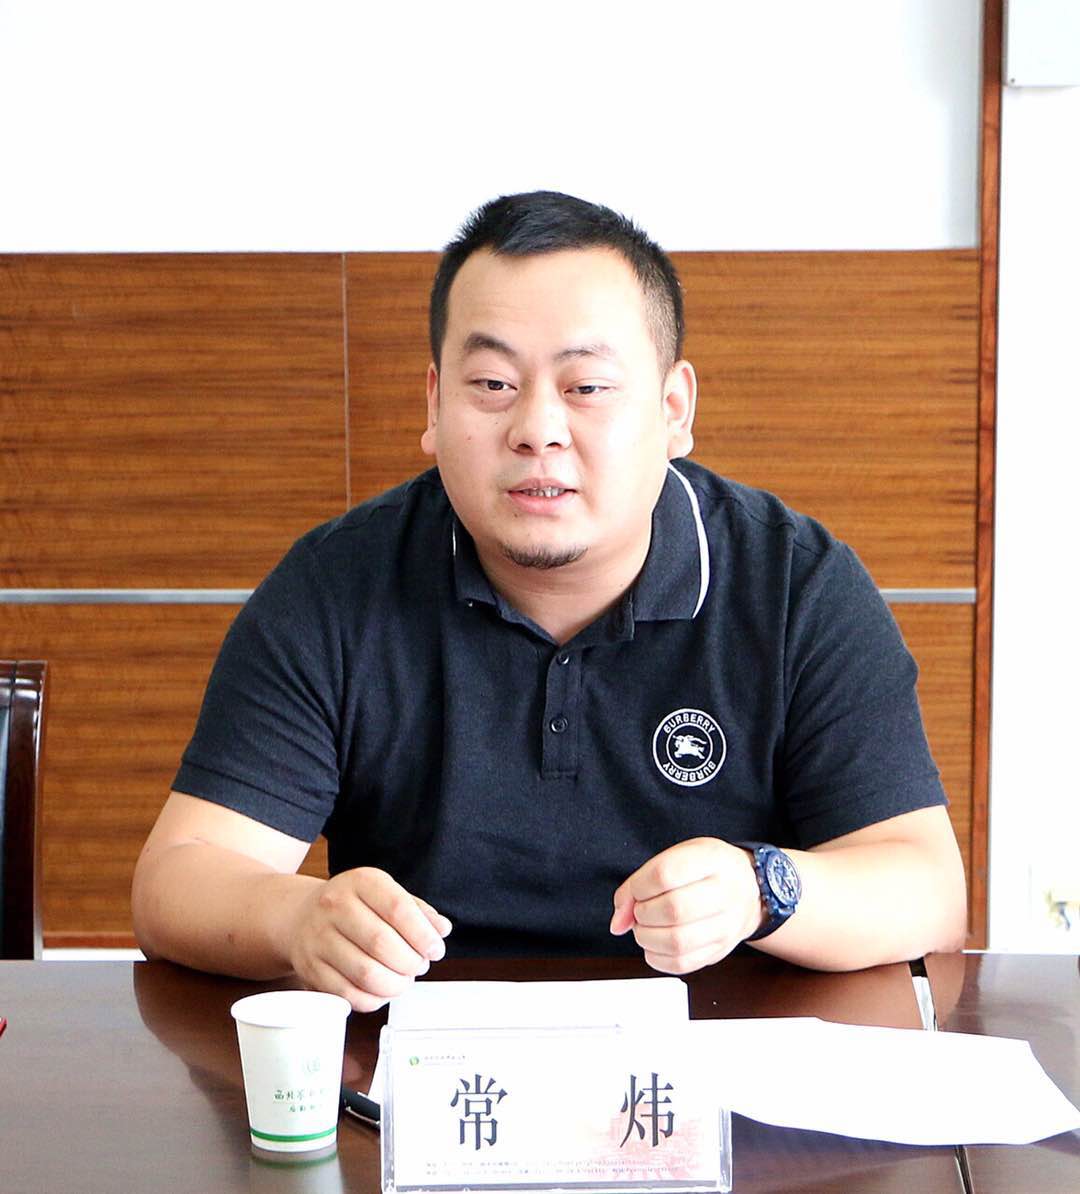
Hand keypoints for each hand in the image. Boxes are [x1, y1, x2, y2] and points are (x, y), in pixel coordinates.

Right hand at [285, 867, 451, 1011]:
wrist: (301, 916)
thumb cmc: (353, 906)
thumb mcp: (385, 894)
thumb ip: (417, 911)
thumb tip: (441, 930)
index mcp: (361, 882)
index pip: (399, 909)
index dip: (423, 935)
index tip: (436, 949)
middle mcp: (335, 906)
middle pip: (382, 944)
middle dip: (410, 963)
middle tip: (419, 966)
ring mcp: (318, 938)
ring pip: (365, 974)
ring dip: (395, 984)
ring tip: (404, 980)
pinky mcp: (309, 969)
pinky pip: (348, 994)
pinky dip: (373, 1000)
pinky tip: (382, 991)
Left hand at [610, 838, 761, 974]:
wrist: (751, 890)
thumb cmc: (709, 870)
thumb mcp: (679, 855)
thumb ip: (642, 881)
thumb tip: (618, 921)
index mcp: (712, 860)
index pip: (664, 874)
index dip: (638, 887)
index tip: (635, 891)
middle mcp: (725, 893)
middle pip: (672, 910)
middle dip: (642, 913)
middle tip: (641, 910)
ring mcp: (726, 926)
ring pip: (677, 942)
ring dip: (647, 937)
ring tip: (646, 927)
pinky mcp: (720, 951)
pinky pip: (681, 964)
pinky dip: (657, 957)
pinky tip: (655, 944)